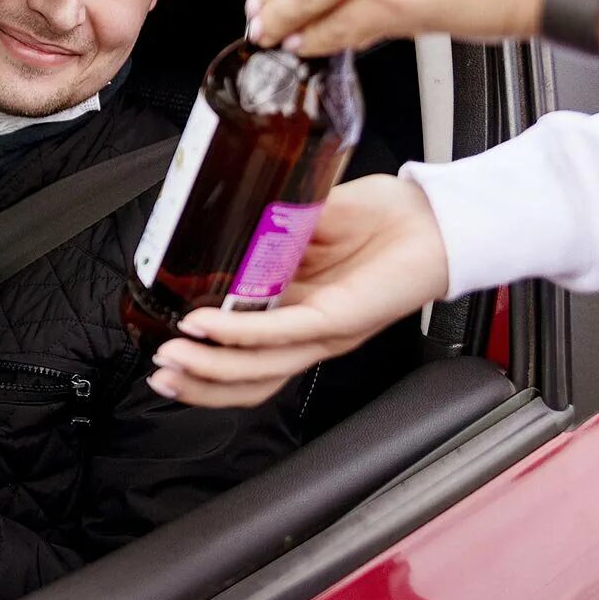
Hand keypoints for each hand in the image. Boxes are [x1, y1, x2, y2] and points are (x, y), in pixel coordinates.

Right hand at [147, 176, 450, 407]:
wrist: (437, 219)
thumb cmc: (385, 219)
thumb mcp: (309, 220)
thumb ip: (268, 227)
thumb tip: (222, 216)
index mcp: (298, 311)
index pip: (247, 355)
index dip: (206, 363)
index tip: (166, 351)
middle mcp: (310, 331)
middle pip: (248, 378)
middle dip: (198, 383)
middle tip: (160, 372)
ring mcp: (324, 330)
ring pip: (258, 367)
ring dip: (209, 368)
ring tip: (172, 360)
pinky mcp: (338, 318)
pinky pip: (279, 332)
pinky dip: (238, 334)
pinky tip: (206, 327)